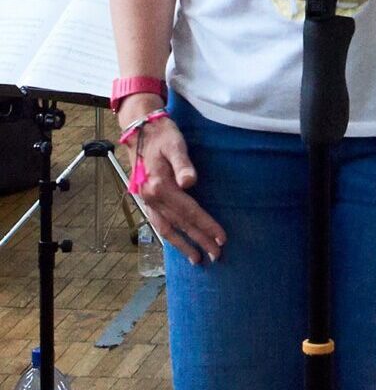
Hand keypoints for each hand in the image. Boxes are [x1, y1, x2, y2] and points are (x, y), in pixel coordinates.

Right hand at [122, 106, 223, 264]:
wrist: (140, 130)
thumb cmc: (163, 136)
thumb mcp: (175, 145)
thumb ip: (183, 165)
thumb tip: (189, 182)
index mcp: (159, 185)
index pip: (188, 211)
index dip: (206, 226)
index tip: (221, 239)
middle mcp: (150, 196)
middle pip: (179, 223)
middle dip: (198, 241)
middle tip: (216, 256)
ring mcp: (146, 199)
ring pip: (165, 227)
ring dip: (182, 244)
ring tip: (197, 259)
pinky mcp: (145, 198)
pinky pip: (158, 222)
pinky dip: (168, 235)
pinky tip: (177, 243)